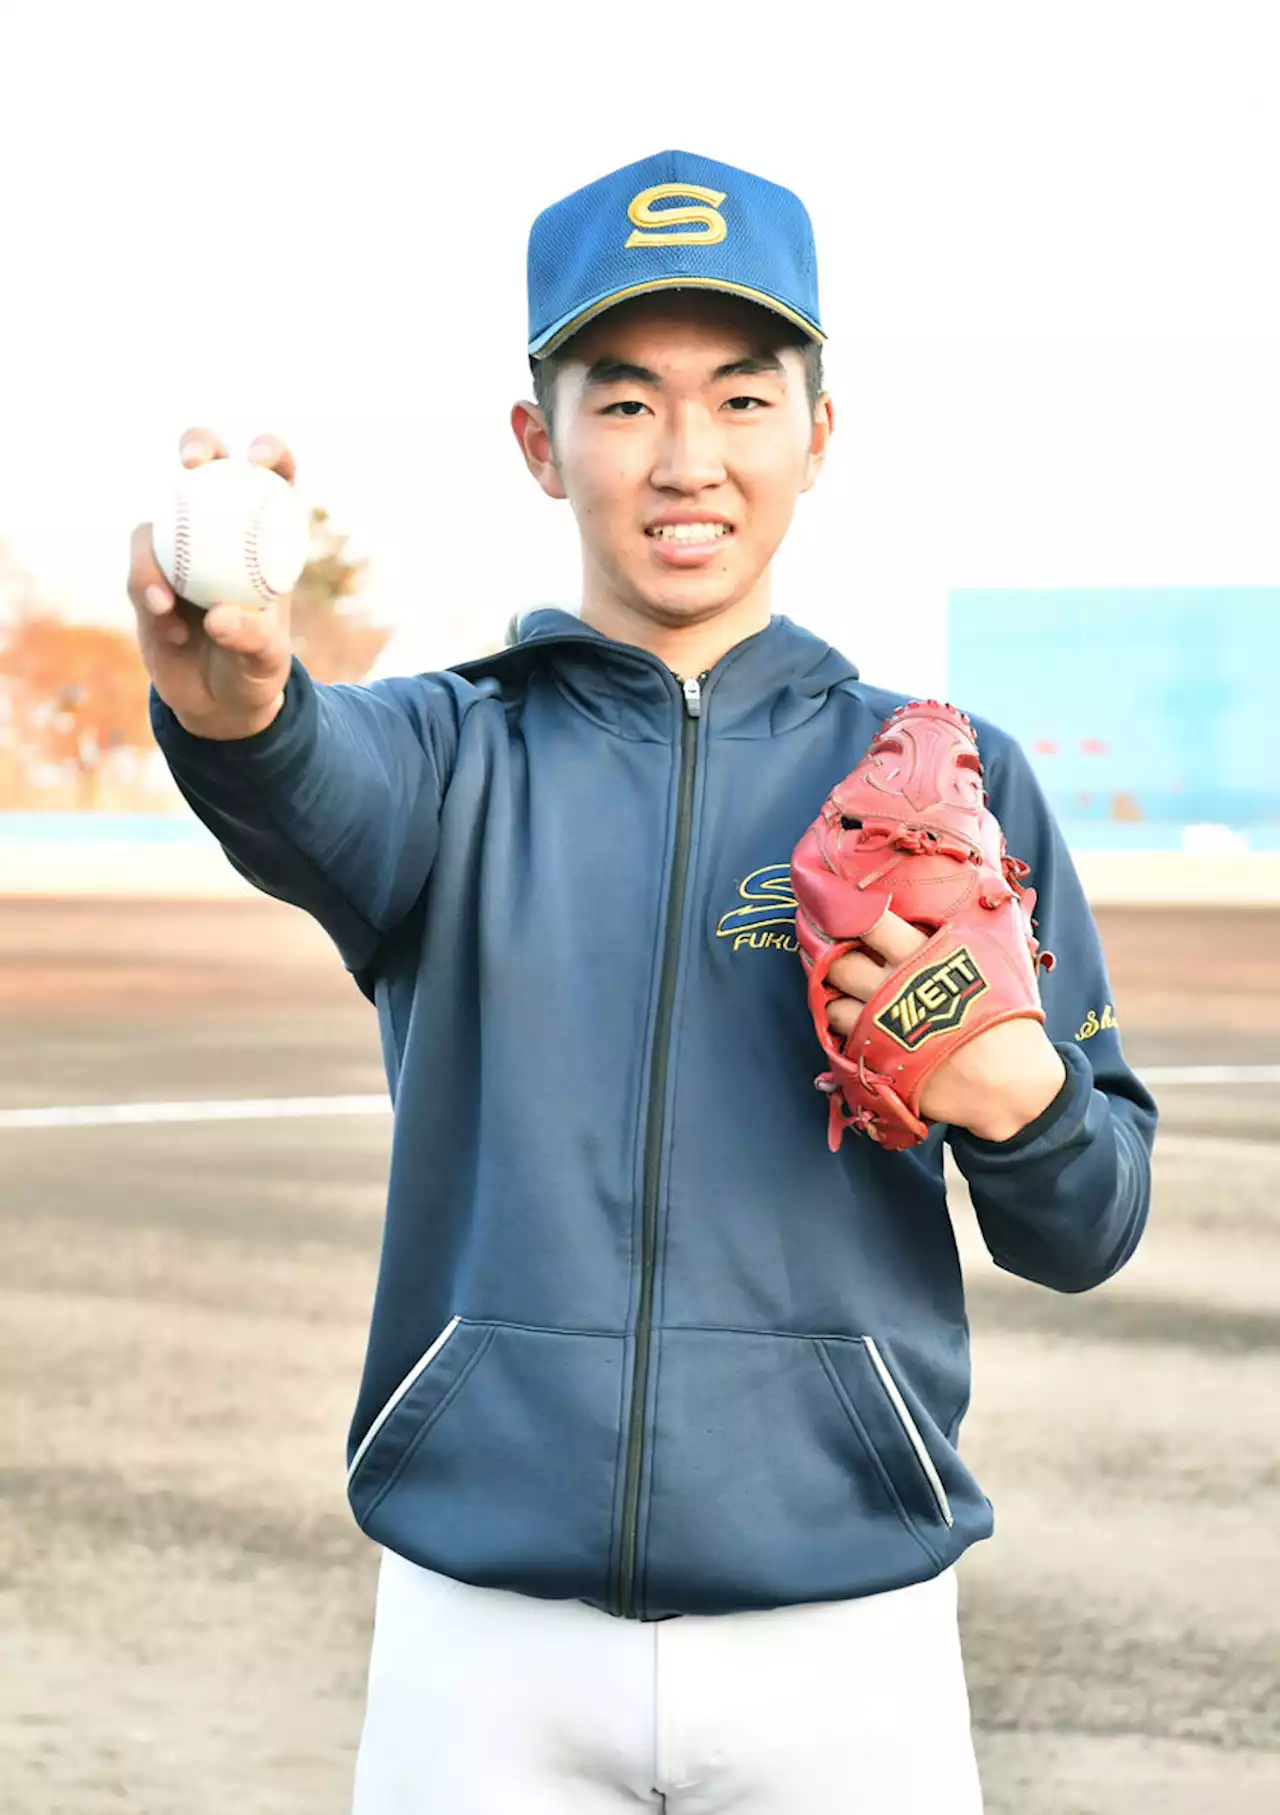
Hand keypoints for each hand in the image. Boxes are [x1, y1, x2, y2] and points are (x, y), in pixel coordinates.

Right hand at [127, 429, 296, 739]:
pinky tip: (167, 626)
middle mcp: (222, 532)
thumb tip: (217, 616)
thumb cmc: (255, 672)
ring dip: (155, 553)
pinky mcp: (148, 575)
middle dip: (199, 446)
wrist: (217, 702)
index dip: (270, 452)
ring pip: (161, 516)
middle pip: (209, 467)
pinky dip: (147, 589)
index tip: (259, 459)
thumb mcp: (265, 660)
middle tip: (193, 463)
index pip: (275, 479)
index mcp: (266, 540)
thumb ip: (250, 638)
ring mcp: (182, 549)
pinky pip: (140, 566)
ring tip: (163, 606)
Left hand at [826, 910, 1066, 1141]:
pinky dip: (840, 1029)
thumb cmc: (1006, 1018)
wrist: (1008, 1085)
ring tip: (840, 990)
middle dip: (827, 955)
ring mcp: (880, 1026)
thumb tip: (964, 891)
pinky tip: (851, 1022)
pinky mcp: (873, 1060)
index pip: (869, 921)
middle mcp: (894, 986)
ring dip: (831, 995)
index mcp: (924, 956)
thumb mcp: (996, 960)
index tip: (828, 902)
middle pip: (838, 962)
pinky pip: (838, 1038)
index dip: (844, 912)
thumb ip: (966, 932)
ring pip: (831, 1001)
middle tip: (825, 949)